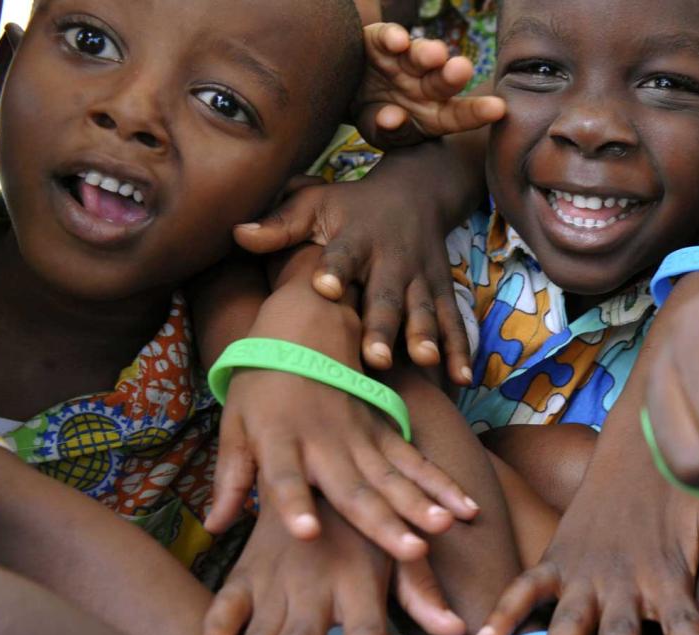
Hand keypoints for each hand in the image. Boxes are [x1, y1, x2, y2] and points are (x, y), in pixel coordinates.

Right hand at [200, 504, 465, 634]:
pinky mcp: (247, 572)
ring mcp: (277, 578)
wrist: (317, 477)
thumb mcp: (402, 553)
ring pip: (264, 627)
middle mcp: (316, 581)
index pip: (367, 628)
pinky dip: (216, 628)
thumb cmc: (366, 530)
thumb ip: (423, 594)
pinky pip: (228, 602)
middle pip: (304, 634)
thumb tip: (457, 631)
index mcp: (360, 579)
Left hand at [205, 368, 477, 560]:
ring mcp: (361, 436)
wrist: (306, 325)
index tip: (306, 533)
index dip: (294, 505)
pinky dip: (442, 484)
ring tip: (447, 526)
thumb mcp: (235, 424)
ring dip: (424, 503)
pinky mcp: (385, 430)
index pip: (283, 478)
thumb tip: (214, 528)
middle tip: (413, 551)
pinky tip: (466, 508)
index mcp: (280, 441)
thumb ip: (231, 477)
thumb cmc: (262, 383)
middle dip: (384, 521)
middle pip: (355, 487)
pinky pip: (417, 462)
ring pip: (395, 476)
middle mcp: (325, 442)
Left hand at [233, 165, 474, 383]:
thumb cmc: (352, 207)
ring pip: (424, 310)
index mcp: (356, 239)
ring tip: (424, 361)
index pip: (344, 255)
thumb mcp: (315, 203)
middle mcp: (392, 261)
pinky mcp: (443, 292)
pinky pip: (454, 323)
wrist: (416, 192)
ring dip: (425, 336)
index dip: (336, 270)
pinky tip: (462, 378)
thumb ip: (280, 224)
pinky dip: (460, 350)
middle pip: (386, 295)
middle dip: (383, 325)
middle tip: (377, 356)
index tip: (325, 286)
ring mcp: (421, 279)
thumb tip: (236, 233)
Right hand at [354, 22, 505, 149]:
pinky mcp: (381, 41)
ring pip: (420, 54)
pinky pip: (388, 36)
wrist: (346, 94)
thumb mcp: (380, 132)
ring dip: (427, 53)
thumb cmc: (375, 118)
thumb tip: (393, 118)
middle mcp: (425, 84)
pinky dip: (392, 37)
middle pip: (443, 80)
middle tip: (462, 70)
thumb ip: (390, 131)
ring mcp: (405, 61)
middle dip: (453, 75)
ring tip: (434, 55)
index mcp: (435, 112)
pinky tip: (398, 41)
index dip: (477, 112)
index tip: (497, 109)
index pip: (459, 115)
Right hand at [473, 478, 698, 634]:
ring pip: (570, 617)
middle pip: (621, 632)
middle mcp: (625, 580)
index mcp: (668, 576)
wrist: (637, 448)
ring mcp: (587, 571)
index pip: (686, 618)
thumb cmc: (685, 491)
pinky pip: (526, 587)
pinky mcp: (557, 559)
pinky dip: (505, 611)